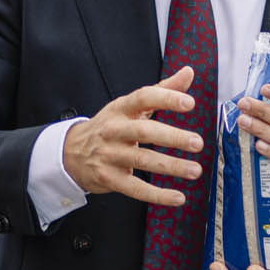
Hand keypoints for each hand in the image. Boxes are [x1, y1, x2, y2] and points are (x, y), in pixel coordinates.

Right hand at [62, 68, 206, 207]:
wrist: (72, 152)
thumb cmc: (110, 126)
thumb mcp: (130, 105)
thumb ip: (162, 89)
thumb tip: (188, 72)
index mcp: (122, 108)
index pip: (143, 98)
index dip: (166, 99)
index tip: (189, 104)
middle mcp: (114, 130)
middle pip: (144, 131)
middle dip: (172, 137)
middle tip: (197, 142)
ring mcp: (110, 155)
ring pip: (142, 160)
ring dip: (171, 166)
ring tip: (195, 170)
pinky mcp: (109, 178)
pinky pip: (136, 189)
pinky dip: (158, 195)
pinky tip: (178, 197)